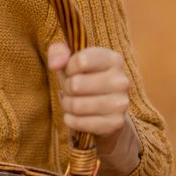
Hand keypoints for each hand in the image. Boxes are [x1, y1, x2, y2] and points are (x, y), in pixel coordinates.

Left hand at [47, 43, 140, 175]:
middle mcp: (121, 81)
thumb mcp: (70, 61)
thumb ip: (58, 52)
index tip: (71, 71)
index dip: (68, 67)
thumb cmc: (83, 78)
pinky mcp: (115, 123)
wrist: (104, 109)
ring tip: (72, 102)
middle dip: (66, 88)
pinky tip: (74, 115)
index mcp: (113, 60)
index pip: (81, 61)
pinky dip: (70, 120)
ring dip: (67, 104)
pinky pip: (80, 123)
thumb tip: (54, 64)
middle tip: (71, 89)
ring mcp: (120, 104)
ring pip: (76, 106)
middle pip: (76, 85)